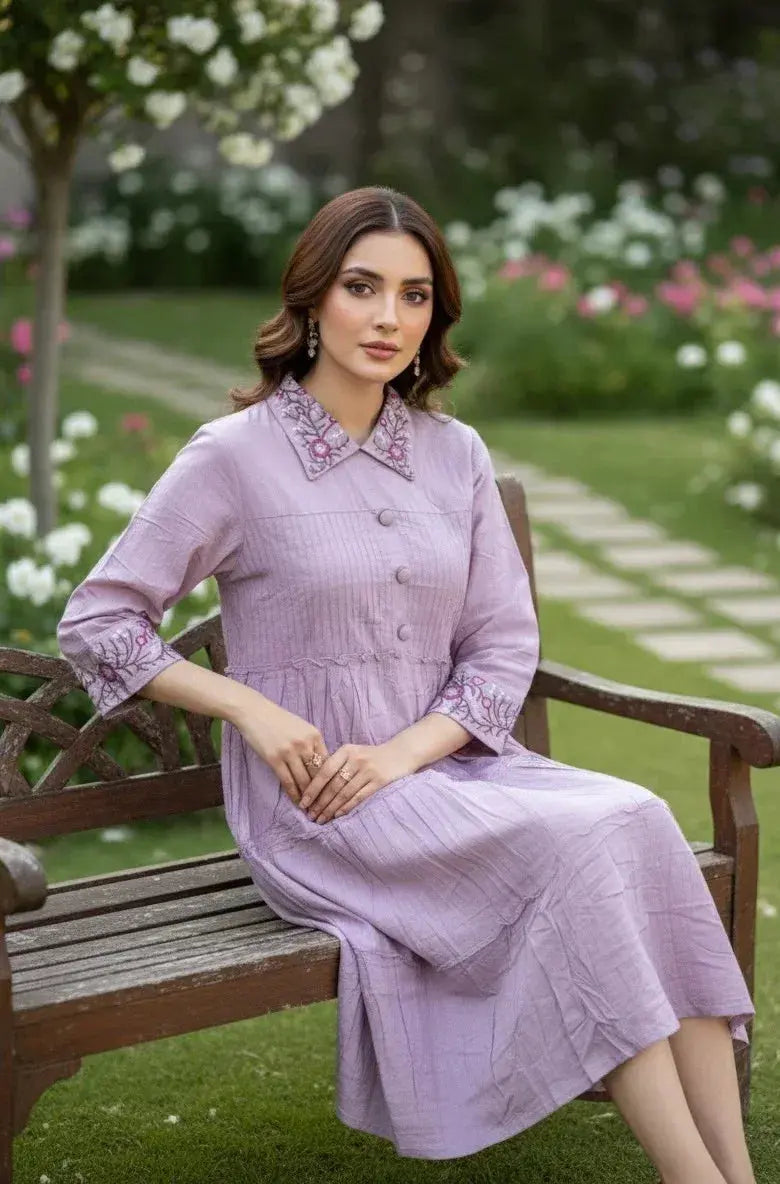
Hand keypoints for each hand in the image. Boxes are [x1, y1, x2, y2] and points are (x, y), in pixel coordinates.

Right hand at [232, 691, 328, 805]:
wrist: (254, 712)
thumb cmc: (278, 720)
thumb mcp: (302, 728)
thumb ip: (312, 745)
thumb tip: (321, 768)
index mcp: (315, 735)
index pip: (328, 763)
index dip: (330, 781)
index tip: (331, 794)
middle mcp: (305, 744)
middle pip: (318, 774)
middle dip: (321, 793)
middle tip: (323, 806)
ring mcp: (290, 752)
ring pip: (304, 781)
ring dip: (307, 797)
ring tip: (310, 808)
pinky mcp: (274, 759)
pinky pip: (288, 781)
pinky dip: (293, 794)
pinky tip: (296, 802)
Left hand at [299, 739, 416, 822]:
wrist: (400, 753)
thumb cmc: (371, 756)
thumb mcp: (353, 753)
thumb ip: (337, 764)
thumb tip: (313, 787)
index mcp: (346, 750)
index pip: (324, 771)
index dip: (312, 789)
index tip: (303, 803)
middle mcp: (356, 759)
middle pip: (333, 785)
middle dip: (320, 803)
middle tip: (310, 816)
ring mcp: (368, 770)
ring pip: (344, 793)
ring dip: (330, 808)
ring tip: (321, 819)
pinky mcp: (379, 780)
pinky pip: (359, 796)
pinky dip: (346, 807)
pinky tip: (337, 815)